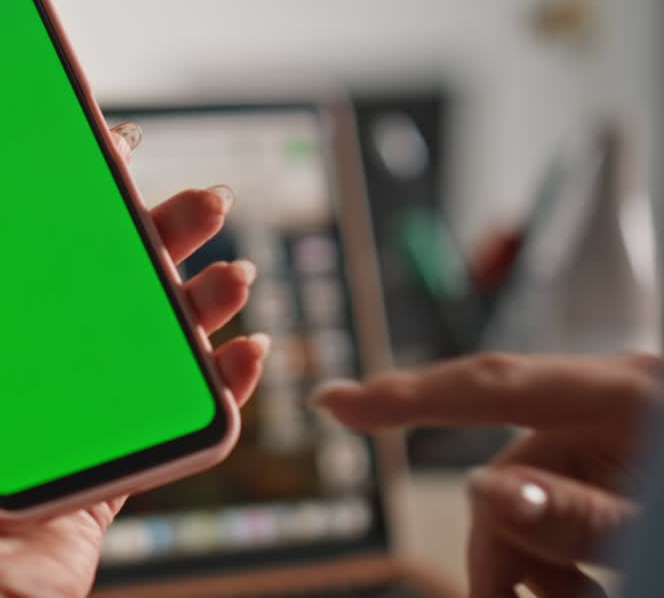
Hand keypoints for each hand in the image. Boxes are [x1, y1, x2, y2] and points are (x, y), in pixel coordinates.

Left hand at [0, 123, 266, 596]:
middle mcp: (19, 369)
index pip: (27, 241)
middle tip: (204, 200)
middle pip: (105, 281)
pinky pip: (181, 419)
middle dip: (162, 235)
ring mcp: (71, 419)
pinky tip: (247, 348)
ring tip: (235, 268)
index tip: (114, 148)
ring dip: (204, 299)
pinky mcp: (111, 469)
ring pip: (153, 340)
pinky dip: (223, 383)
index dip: (74, 192)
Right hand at [312, 351, 663, 597]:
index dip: (405, 396)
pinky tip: (590, 585)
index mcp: (630, 392)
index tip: (332, 401)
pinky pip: (558, 505)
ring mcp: (615, 432)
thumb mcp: (660, 531)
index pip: (493, 385)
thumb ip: (583, 513)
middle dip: (504, 554)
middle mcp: (613, 402)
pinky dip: (561, 558)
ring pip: (527, 500)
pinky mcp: (617, 459)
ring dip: (540, 569)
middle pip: (505, 472)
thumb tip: (488, 487)